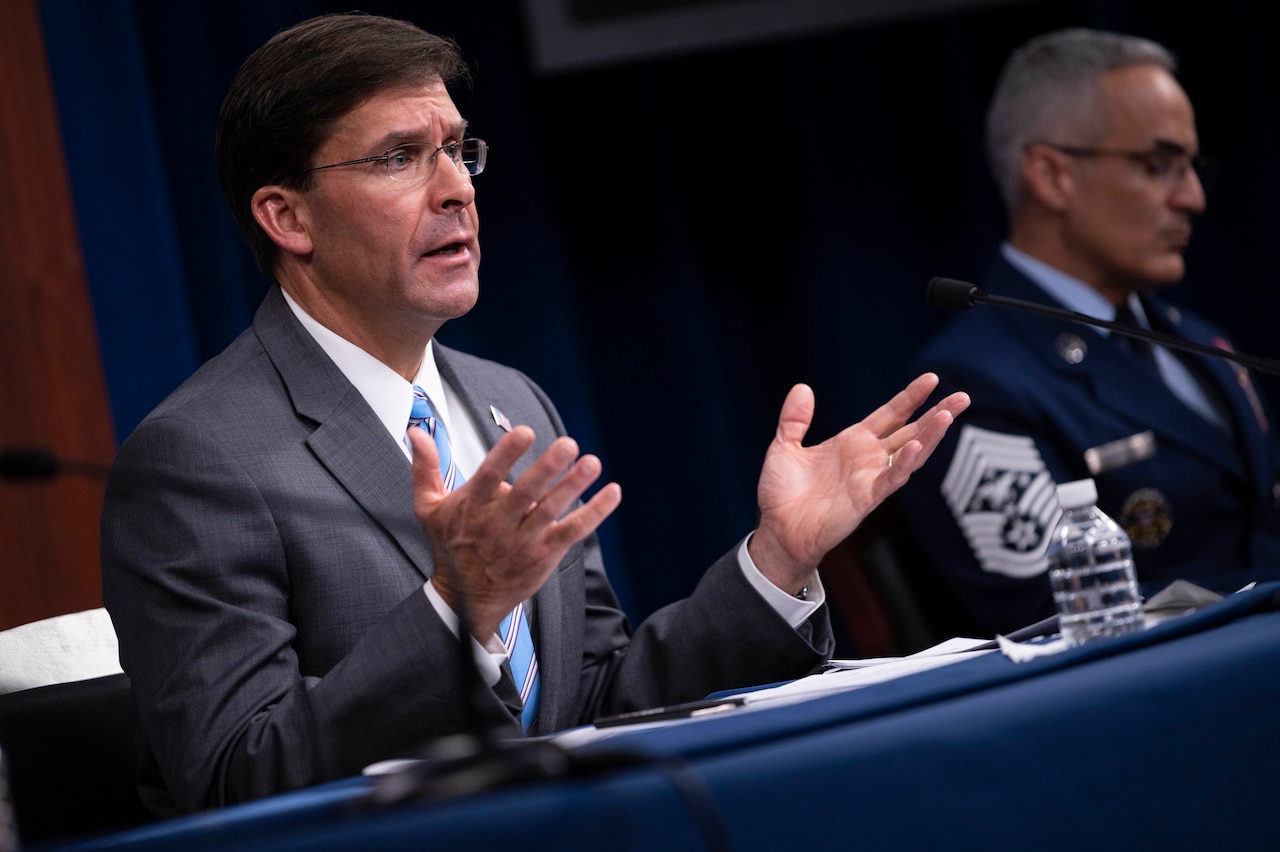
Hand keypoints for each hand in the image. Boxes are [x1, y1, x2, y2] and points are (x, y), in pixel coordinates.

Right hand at [410, 425, 621, 638]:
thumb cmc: (451, 547)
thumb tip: (416, 431)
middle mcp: (499, 524)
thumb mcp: (428, 508)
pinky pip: (574, 531)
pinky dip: (595, 513)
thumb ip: (425, 468)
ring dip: (574, 486)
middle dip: (547, 468)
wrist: (466, 601)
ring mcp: (524, 541)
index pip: (489, 475)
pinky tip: (612, 492)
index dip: (507, 454)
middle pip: (525, 493)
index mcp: (472, 507)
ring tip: (592, 463)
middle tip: (568, 444)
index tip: (524, 432)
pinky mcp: (545, 555)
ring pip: (552, 511)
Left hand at [749, 373, 968, 592]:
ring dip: (930, 436)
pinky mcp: (866, 499)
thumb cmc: (782, 493)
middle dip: (937, 414)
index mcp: (853, 442)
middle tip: (963, 396)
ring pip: (910, 454)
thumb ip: (794, 419)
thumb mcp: (784, 446)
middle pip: (911, 431)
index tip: (931, 379)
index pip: (890, 414)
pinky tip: (917, 447)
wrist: (777, 530)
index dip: (910, 397)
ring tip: (948, 415)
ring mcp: (870, 478)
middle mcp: (868, 458)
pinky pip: (891, 480)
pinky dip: (905, 464)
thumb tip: (802, 388)